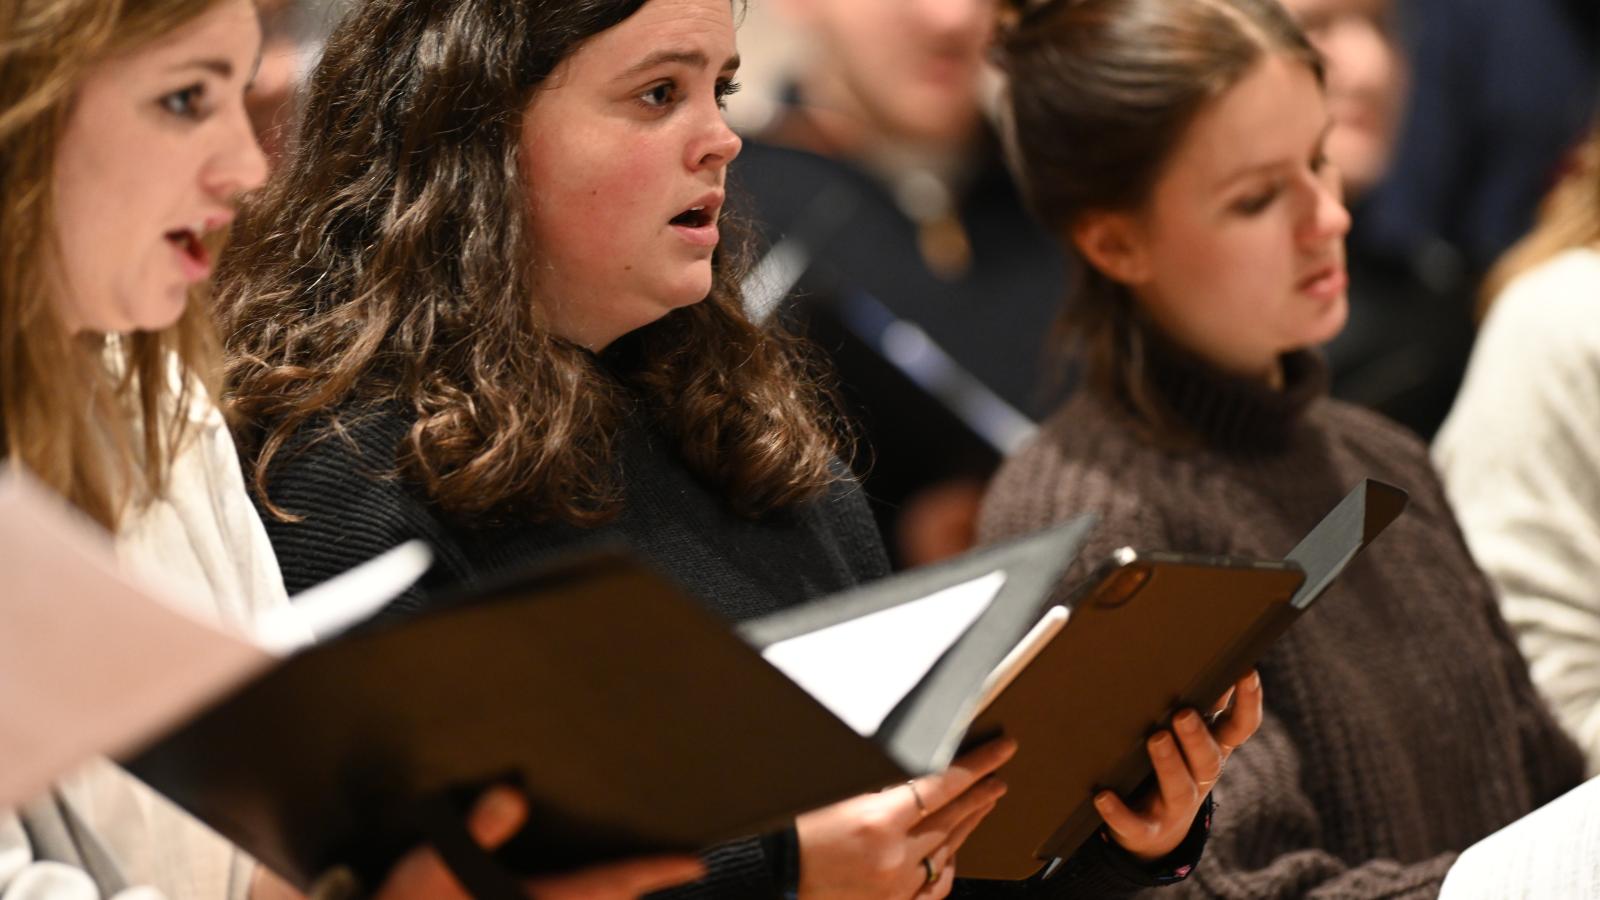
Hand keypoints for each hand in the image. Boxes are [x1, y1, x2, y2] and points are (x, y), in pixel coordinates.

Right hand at [250, 787, 705, 899]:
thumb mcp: (434, 864)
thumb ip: (476, 829)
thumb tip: (512, 796)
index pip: (609, 883)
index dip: (654, 870)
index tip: (694, 860)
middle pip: (606, 897)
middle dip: (639, 881)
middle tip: (677, 863)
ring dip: (609, 887)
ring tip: (635, 867)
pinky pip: (559, 897)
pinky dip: (579, 889)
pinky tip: (567, 876)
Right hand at [795, 737, 1016, 899]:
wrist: (771, 872)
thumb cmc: (793, 829)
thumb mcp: (837, 791)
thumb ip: (879, 783)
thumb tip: (915, 765)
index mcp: (877, 822)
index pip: (943, 785)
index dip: (977, 765)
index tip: (1000, 751)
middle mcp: (893, 858)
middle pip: (953, 818)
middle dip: (980, 794)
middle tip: (999, 776)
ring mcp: (895, 888)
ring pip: (948, 851)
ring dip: (969, 825)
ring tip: (984, 805)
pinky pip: (933, 888)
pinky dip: (947, 866)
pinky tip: (954, 854)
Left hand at [1094, 669, 1263, 861]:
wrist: (1153, 834)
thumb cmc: (1169, 767)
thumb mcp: (1188, 738)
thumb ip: (1196, 704)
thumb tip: (1199, 654)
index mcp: (1213, 752)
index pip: (1240, 727)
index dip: (1248, 703)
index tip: (1246, 671)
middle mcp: (1199, 780)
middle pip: (1209, 760)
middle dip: (1197, 737)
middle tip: (1183, 712)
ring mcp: (1174, 808)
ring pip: (1179, 789)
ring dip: (1168, 763)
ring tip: (1156, 738)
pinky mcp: (1146, 831)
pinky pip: (1133, 823)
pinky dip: (1118, 812)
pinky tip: (1102, 796)